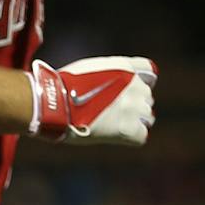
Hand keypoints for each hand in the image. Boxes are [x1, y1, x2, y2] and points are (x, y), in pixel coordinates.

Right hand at [26, 57, 156, 145]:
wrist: (54, 103)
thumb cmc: (64, 86)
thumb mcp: (91, 68)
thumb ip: (109, 74)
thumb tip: (112, 86)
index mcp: (125, 67)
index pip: (150, 73)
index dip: (142, 82)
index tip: (131, 91)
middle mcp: (134, 85)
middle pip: (146, 97)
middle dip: (133, 104)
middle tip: (112, 111)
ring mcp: (133, 107)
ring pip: (147, 117)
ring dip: (134, 121)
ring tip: (114, 124)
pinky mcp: (128, 129)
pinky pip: (141, 136)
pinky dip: (132, 137)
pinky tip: (116, 136)